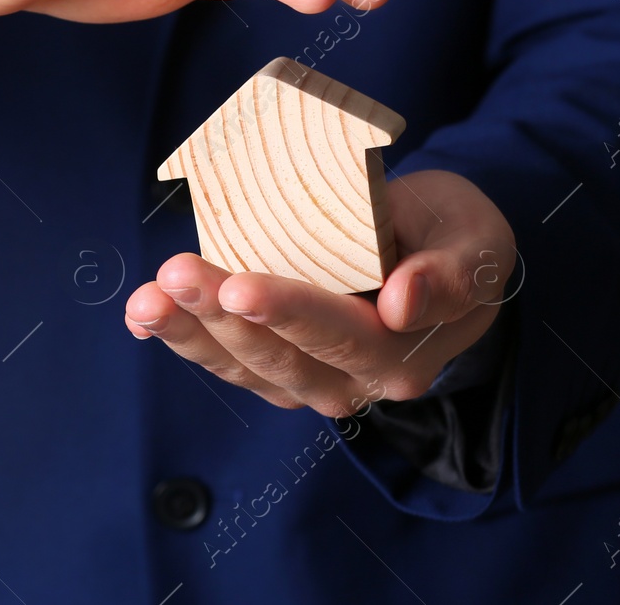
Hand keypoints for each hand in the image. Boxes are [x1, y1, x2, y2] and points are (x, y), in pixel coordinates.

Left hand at [122, 169, 515, 417]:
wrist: (439, 253)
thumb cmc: (454, 237)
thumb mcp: (477, 244)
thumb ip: (454, 275)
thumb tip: (405, 304)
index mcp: (404, 352)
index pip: (342, 336)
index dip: (289, 312)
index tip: (240, 285)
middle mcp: (355, 381)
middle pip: (280, 356)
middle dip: (222, 315)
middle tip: (175, 273)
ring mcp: (312, 380)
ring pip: (244, 366)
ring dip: (189, 333)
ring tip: (144, 300)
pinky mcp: (278, 367)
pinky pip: (229, 361)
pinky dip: (184, 339)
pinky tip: (143, 318)